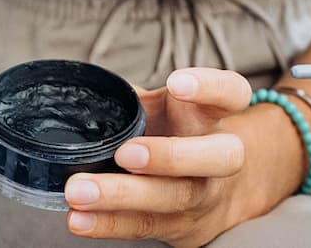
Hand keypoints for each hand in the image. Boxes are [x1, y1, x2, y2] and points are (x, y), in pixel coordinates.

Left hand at [62, 68, 257, 245]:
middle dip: (170, 156)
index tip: (176, 83)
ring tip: (79, 190)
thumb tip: (84, 93)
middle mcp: (220, 156)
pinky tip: (79, 219)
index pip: (231, 93)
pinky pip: (145, 227)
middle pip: (216, 158)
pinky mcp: (181, 228)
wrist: (220, 191)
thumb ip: (137, 101)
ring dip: (122, 196)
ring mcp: (204, 196)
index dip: (210, 86)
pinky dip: (108, 224)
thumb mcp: (168, 110)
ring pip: (173, 198)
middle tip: (125, 153)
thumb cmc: (180, 136)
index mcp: (214, 116)